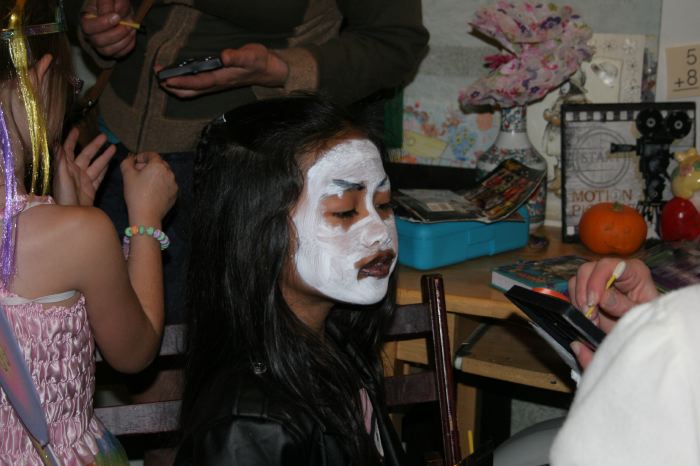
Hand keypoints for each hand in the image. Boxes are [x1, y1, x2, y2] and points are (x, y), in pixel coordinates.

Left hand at [54, 128, 115, 205]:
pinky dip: (105, 169)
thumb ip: (61, 162)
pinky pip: (99, 176)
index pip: (69, 149)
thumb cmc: (64, 197)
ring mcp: (84, 180)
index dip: (72, 139)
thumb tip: (59, 145)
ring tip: (114, 147)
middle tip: (105, 136)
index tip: (77, 129)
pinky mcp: (91, 188)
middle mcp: (76, 172)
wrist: (72, 215)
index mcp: (67, 167)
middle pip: (86, 155)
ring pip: (96, 164)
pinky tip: (110, 163)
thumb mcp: (61, 178)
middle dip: (95, 145)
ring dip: (104, 156)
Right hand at [81, 0, 136, 57]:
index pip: (88, 27)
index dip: (103, 24)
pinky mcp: (112, 52)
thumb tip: (108, 13)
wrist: (122, 12)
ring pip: (108, 51)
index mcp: (87, 19)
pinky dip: (128, 45)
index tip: (117, 17)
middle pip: (98, 41)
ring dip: (124, 40)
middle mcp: (91, 35)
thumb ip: (106, 4)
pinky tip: (131, 34)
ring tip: (131, 28)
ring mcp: (101, 45)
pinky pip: (119, 54)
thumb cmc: (114, 4)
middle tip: (128, 24)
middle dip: (117, 33)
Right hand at [121, 152, 177, 223]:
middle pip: (159, 164)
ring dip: (155, 175)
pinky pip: (167, 185)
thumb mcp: (127, 175)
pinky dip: (160, 185)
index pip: (152, 155)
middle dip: (148, 166)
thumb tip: (130, 159)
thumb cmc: (136, 194)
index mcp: (158, 166)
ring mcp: (174, 184)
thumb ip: (127, 163)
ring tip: (144, 182)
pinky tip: (151, 191)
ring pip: (164, 175)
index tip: (136, 161)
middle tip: (138, 172)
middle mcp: (169, 173)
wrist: (147, 215)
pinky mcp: (175, 194)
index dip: (142, 156)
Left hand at [156, 44, 288, 98]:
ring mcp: (216, 85)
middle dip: (173, 86)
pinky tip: (177, 79)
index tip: (167, 78)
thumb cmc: (258, 61)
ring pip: (192, 92)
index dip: (182, 81)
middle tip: (158, 77)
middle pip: (191, 91)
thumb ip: (237, 57)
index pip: (198, 82)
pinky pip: (196, 88)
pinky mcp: (216, 83)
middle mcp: (217, 84)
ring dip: (176, 87)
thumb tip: (224, 56)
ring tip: (162, 79)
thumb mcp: (250, 56)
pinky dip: (184, 85)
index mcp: (222, 78)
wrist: (267, 71)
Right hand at [568, 258, 658, 367]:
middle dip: (584, 294)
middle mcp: (613, 269)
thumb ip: (623, 305)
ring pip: (576, 280)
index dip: (597, 281)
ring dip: (580, 302)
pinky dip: (577, 306)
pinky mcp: (587, 287)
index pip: (608, 265)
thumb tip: (602, 298)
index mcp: (633, 271)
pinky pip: (572, 291)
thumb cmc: (645, 319)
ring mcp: (598, 277)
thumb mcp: (639, 314)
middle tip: (591, 315)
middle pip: (587, 270)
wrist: (639, 329)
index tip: (594, 303)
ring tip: (593, 319)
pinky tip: (589, 317)